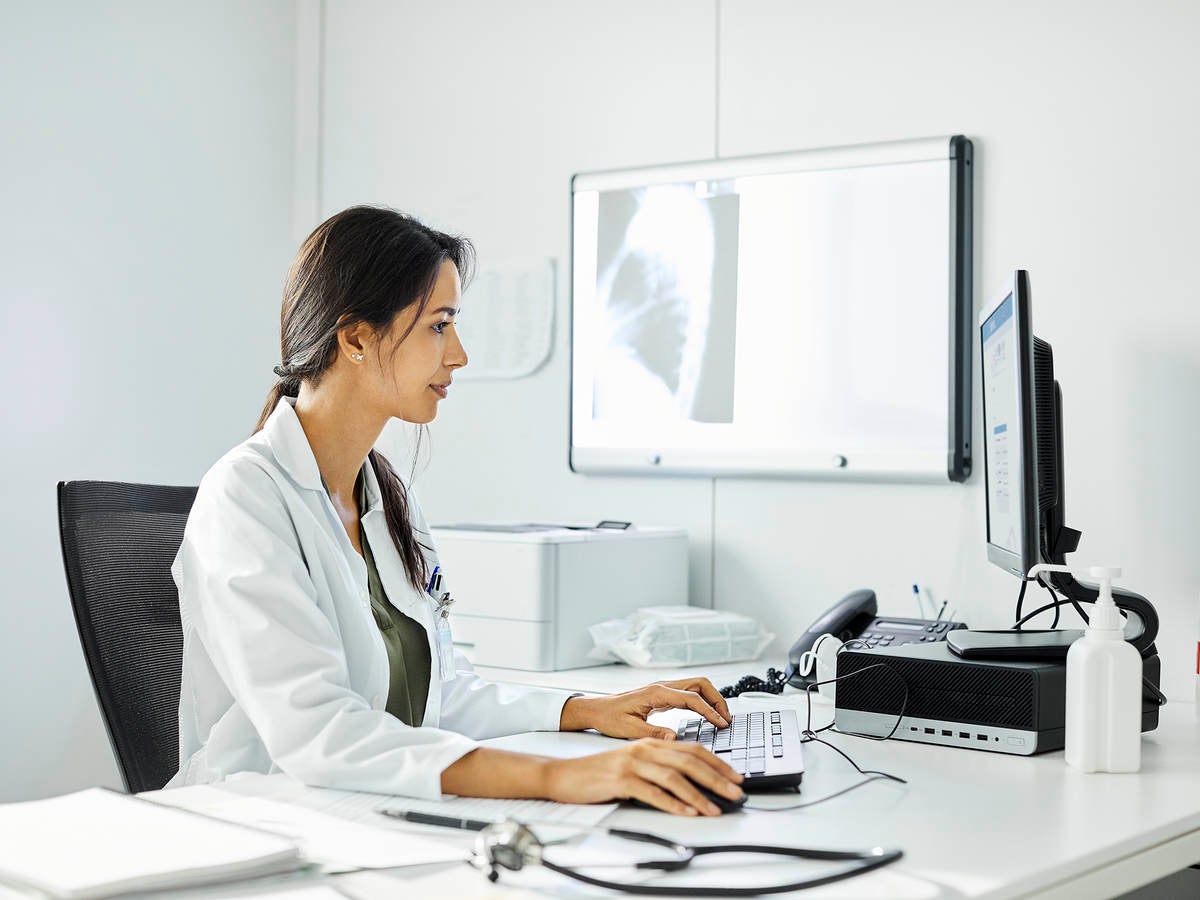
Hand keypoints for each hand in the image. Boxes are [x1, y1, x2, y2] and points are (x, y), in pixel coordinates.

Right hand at [543, 738, 743, 815]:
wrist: (565, 775)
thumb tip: (691, 784)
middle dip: (716, 778)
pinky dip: (673, 804)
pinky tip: (686, 812)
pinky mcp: (620, 779)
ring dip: (698, 795)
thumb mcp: (633, 764)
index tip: (735, 777)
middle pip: (689, 761)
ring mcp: (632, 763)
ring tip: (714, 808)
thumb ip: (658, 768)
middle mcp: (644, 749)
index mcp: (650, 743)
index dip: (716, 762)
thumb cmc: (599, 773)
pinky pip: (652, 792)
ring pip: (674, 777)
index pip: (692, 749)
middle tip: (735, 792)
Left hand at [560, 677, 731, 739]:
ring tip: (721, 718)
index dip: (710, 711)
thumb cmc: (609, 718)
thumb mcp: (629, 729)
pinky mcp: (663, 695)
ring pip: (696, 686)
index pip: (692, 698)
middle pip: (700, 684)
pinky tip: (706, 716)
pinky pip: (689, 693)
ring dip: (712, 699)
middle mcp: (662, 687)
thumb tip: (674, 738)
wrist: (596, 710)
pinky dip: (702, 702)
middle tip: (727, 719)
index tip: (721, 724)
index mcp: (656, 693)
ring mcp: (664, 689)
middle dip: (717, 699)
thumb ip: (653, 732)